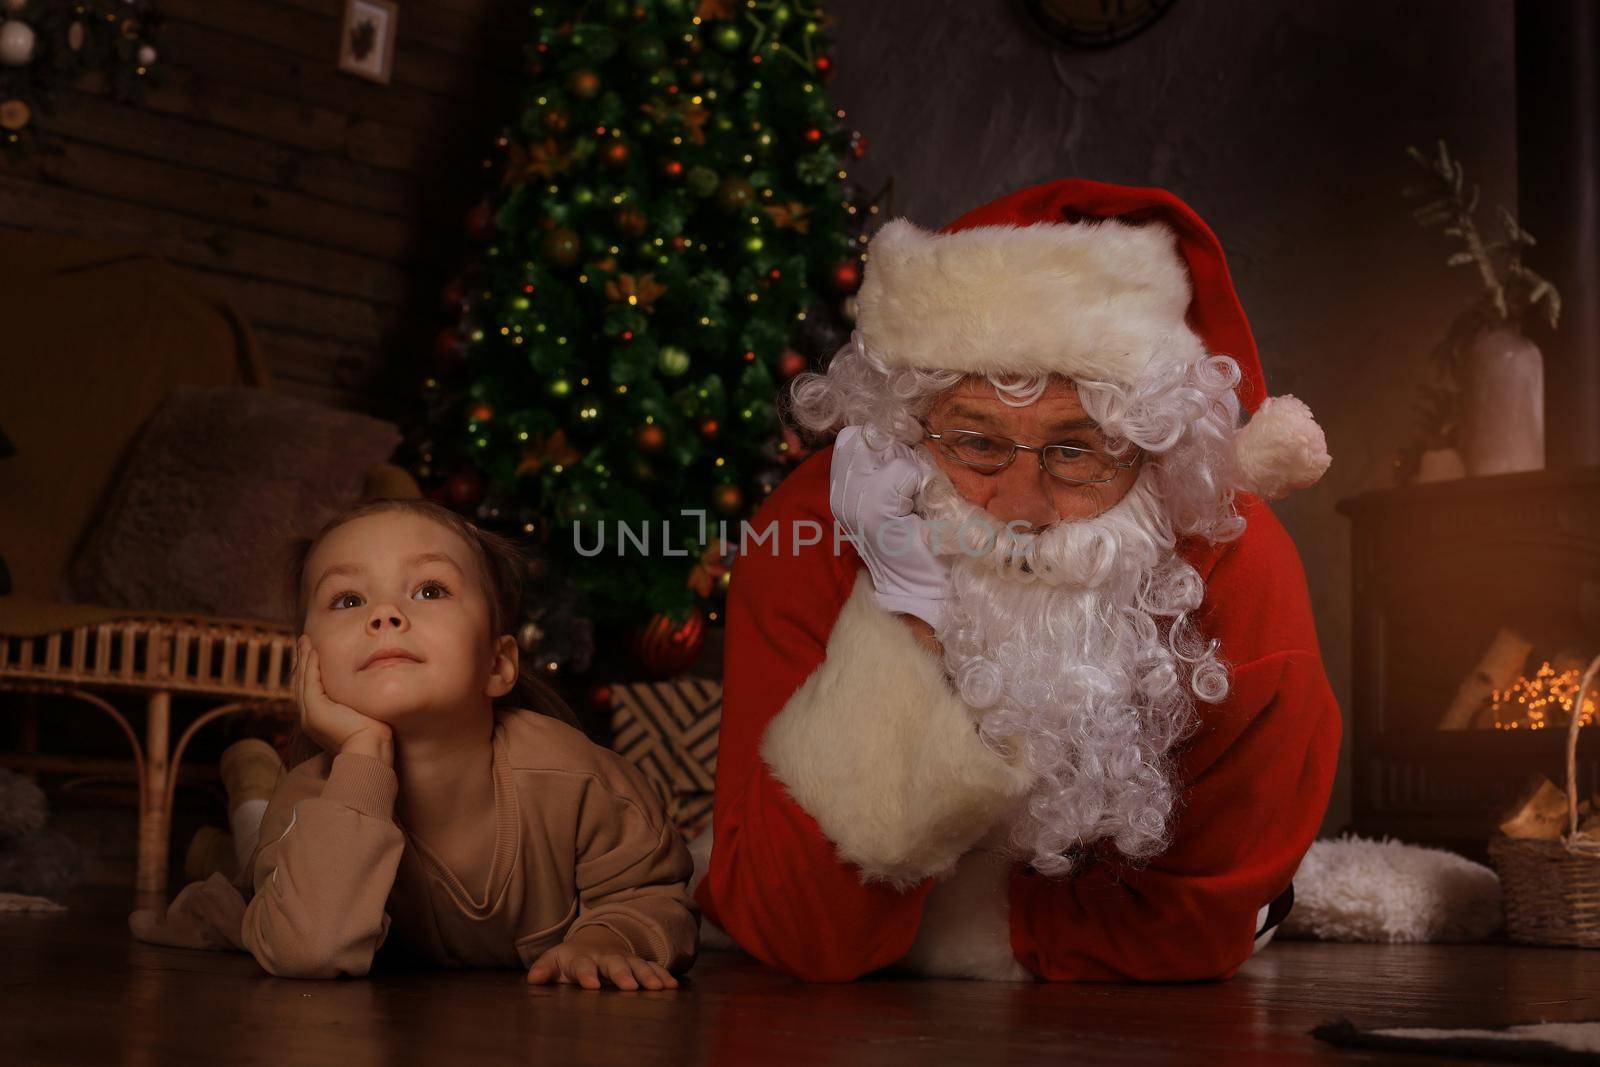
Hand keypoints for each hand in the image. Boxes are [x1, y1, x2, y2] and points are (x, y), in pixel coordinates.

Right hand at [294, 635, 391, 762]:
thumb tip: (370, 693)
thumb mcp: (364, 715)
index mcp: (321, 721)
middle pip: (303, 683)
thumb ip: (359, 704)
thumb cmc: (374, 738)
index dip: (311, 671)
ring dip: (304, 659)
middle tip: (304, 642)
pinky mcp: (315, 711)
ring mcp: (310, 715)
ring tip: (305, 642)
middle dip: (303, 661)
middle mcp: (310, 719)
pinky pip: (310, 682)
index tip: (313, 654)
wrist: (371, 752)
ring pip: (304, 680)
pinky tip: (313, 652)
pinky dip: (311, 666)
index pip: (312, 690)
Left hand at [524, 940, 679, 990]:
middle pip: (615, 964)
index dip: (586, 974)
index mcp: (582, 958)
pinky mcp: (638, 963)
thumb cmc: (570, 959)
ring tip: (658, 988)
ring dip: (647, 976)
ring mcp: (624, 958)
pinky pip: (652, 968)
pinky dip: (662, 975)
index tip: (591, 986)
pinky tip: (672, 986)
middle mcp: (605, 956)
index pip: (582, 965)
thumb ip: (544, 970)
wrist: (596, 940)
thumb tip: (533, 979)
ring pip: (637, 965)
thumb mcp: (554, 961)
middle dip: (623, 975)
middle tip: (630, 987)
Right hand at [830, 425, 951, 628]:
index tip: (901, 474)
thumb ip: (890, 458)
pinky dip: (918, 485)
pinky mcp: (872, 512)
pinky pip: (902, 470)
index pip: (854, 435)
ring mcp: (852, 502)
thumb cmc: (918, 535)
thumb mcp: (899, 488)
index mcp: (842, 486)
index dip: (882, 443)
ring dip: (910, 470)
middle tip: (909, 490)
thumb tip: (901, 425)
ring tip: (912, 501)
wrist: (925, 584)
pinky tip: (916, 511)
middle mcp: (839, 492)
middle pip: (868, 436)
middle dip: (897, 454)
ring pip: (888, 450)